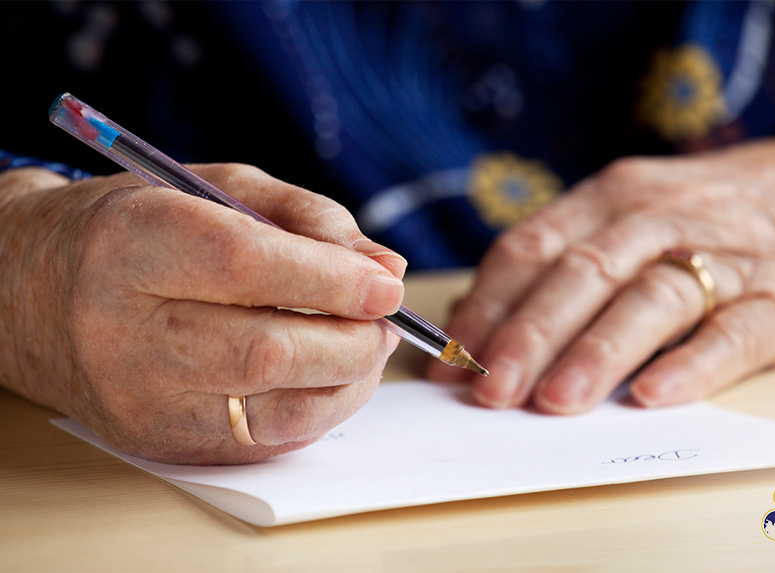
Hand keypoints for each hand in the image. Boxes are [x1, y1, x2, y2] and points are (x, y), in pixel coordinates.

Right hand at [0, 164, 405, 463]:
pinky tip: (328, 376)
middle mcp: (127, 331)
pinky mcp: (160, 441)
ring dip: (347, 381)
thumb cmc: (138, 229)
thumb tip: (386, 269)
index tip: (387, 284)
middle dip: (352, 340)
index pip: (246, 266)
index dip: (332, 279)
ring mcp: (141, 399)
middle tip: (384, 319)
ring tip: (365, 345)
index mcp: (134, 244)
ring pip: (274, 409)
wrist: (37, 295)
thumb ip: (308, 218)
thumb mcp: (219, 190)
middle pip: (266, 352)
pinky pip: (265, 441)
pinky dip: (318, 409)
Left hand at [427, 133, 774, 412]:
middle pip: (583, 273)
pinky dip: (693, 365)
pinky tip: (655, 396)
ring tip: (556, 400)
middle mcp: (660, 219)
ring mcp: (724, 255)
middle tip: (490, 390)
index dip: (486, 305)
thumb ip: (557, 266)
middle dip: (530, 333)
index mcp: (611, 200)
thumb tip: (475, 325)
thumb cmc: (702, 220)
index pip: (531, 247)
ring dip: (598, 350)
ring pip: (651, 299)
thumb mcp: (627, 220)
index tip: (451, 359)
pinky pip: (735, 332)